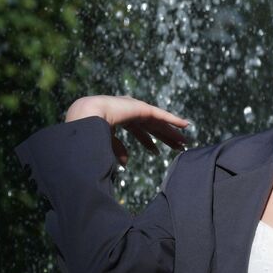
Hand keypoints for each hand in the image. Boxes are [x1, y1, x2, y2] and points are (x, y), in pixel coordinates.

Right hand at [66, 95, 190, 165]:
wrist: (87, 115)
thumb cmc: (90, 129)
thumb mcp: (106, 142)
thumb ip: (117, 149)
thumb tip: (126, 163)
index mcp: (121, 119)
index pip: (138, 131)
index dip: (148, 142)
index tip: (157, 151)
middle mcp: (130, 112)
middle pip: (152, 127)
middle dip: (164, 137)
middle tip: (177, 146)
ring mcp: (137, 109)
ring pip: (159, 122)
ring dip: (172, 131)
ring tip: (184, 140)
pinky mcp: (143, 108)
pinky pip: (162, 115)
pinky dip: (174, 120)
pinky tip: (186, 124)